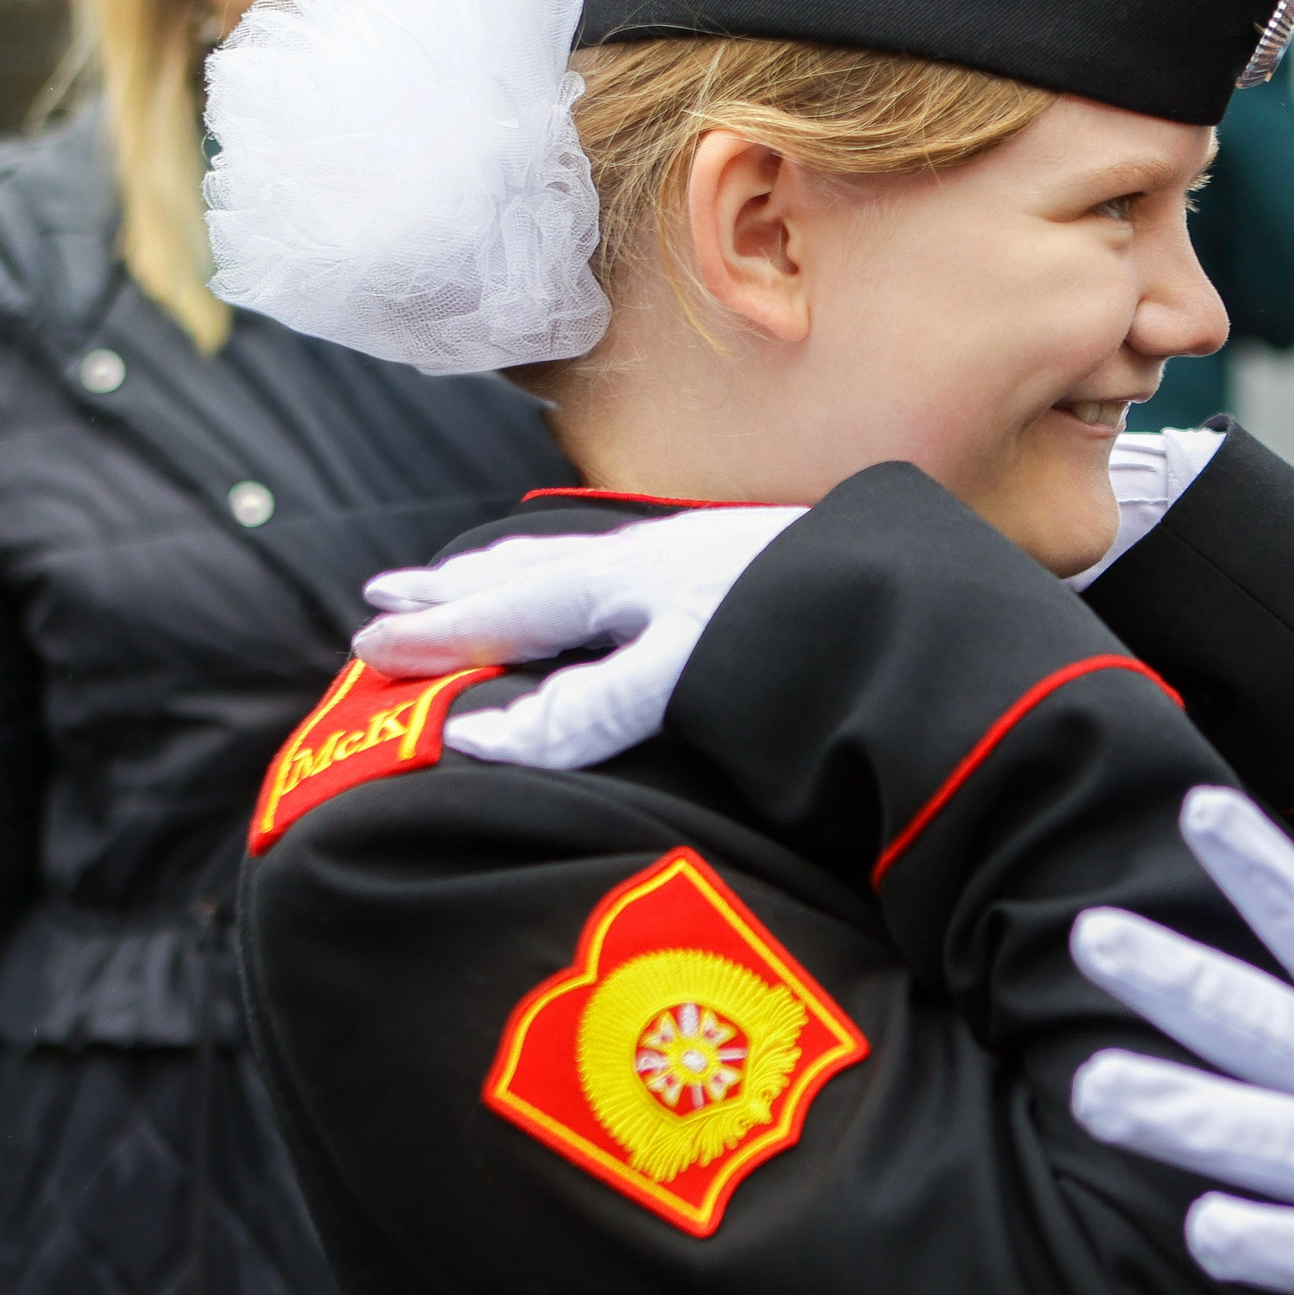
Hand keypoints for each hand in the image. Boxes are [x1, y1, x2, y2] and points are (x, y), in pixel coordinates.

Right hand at [352, 506, 802, 768]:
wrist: (923, 598)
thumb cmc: (807, 634)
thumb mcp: (685, 678)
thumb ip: (586, 709)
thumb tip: (473, 734)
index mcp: (632, 582)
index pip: (514, 612)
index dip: (443, 635)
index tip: (369, 647)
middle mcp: (659, 562)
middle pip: (539, 574)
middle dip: (462, 590)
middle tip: (385, 594)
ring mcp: (704, 560)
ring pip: (586, 562)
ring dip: (519, 572)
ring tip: (475, 576)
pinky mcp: (749, 570)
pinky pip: (634, 567)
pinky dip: (590, 573)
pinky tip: (610, 584)